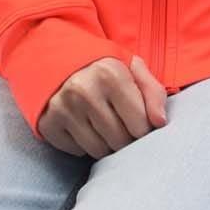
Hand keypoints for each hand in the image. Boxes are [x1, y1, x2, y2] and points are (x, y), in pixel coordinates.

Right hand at [38, 53, 168, 156]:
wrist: (57, 58)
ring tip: (104, 125)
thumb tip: (160, 122)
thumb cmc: (102, 67)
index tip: (139, 121)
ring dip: (107, 144)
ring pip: (100, 151)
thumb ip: (153, 91)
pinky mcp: (49, 124)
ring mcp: (64, 109)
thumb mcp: (132, 68)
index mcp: (110, 75)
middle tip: (122, 124)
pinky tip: (84, 126)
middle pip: (120, 141)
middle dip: (126, 138)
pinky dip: (85, 144)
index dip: (144, 128)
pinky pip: (78, 151)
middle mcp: (84, 92)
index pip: (140, 126)